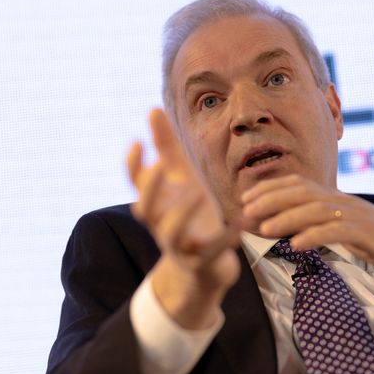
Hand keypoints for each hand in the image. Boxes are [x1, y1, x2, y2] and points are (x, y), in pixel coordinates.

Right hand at [127, 109, 240, 328]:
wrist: (205, 265)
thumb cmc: (191, 213)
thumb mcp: (181, 178)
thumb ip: (167, 146)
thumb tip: (153, 108)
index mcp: (157, 202)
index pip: (136, 184)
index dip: (133, 165)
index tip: (138, 141)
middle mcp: (162, 223)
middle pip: (145, 209)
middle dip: (151, 188)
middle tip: (161, 165)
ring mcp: (180, 244)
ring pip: (172, 232)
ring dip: (182, 212)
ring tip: (198, 192)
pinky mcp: (202, 260)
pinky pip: (212, 249)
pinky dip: (226, 237)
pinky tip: (240, 220)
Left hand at [241, 174, 373, 293]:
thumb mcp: (349, 230)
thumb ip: (324, 225)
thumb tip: (294, 229)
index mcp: (338, 199)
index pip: (299, 184)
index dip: (271, 188)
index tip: (247, 197)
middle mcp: (344, 201)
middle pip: (302, 191)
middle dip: (270, 198)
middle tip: (246, 210)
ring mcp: (357, 215)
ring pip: (316, 209)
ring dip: (287, 217)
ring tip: (264, 228)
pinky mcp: (368, 233)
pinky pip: (337, 231)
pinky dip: (315, 236)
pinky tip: (298, 245)